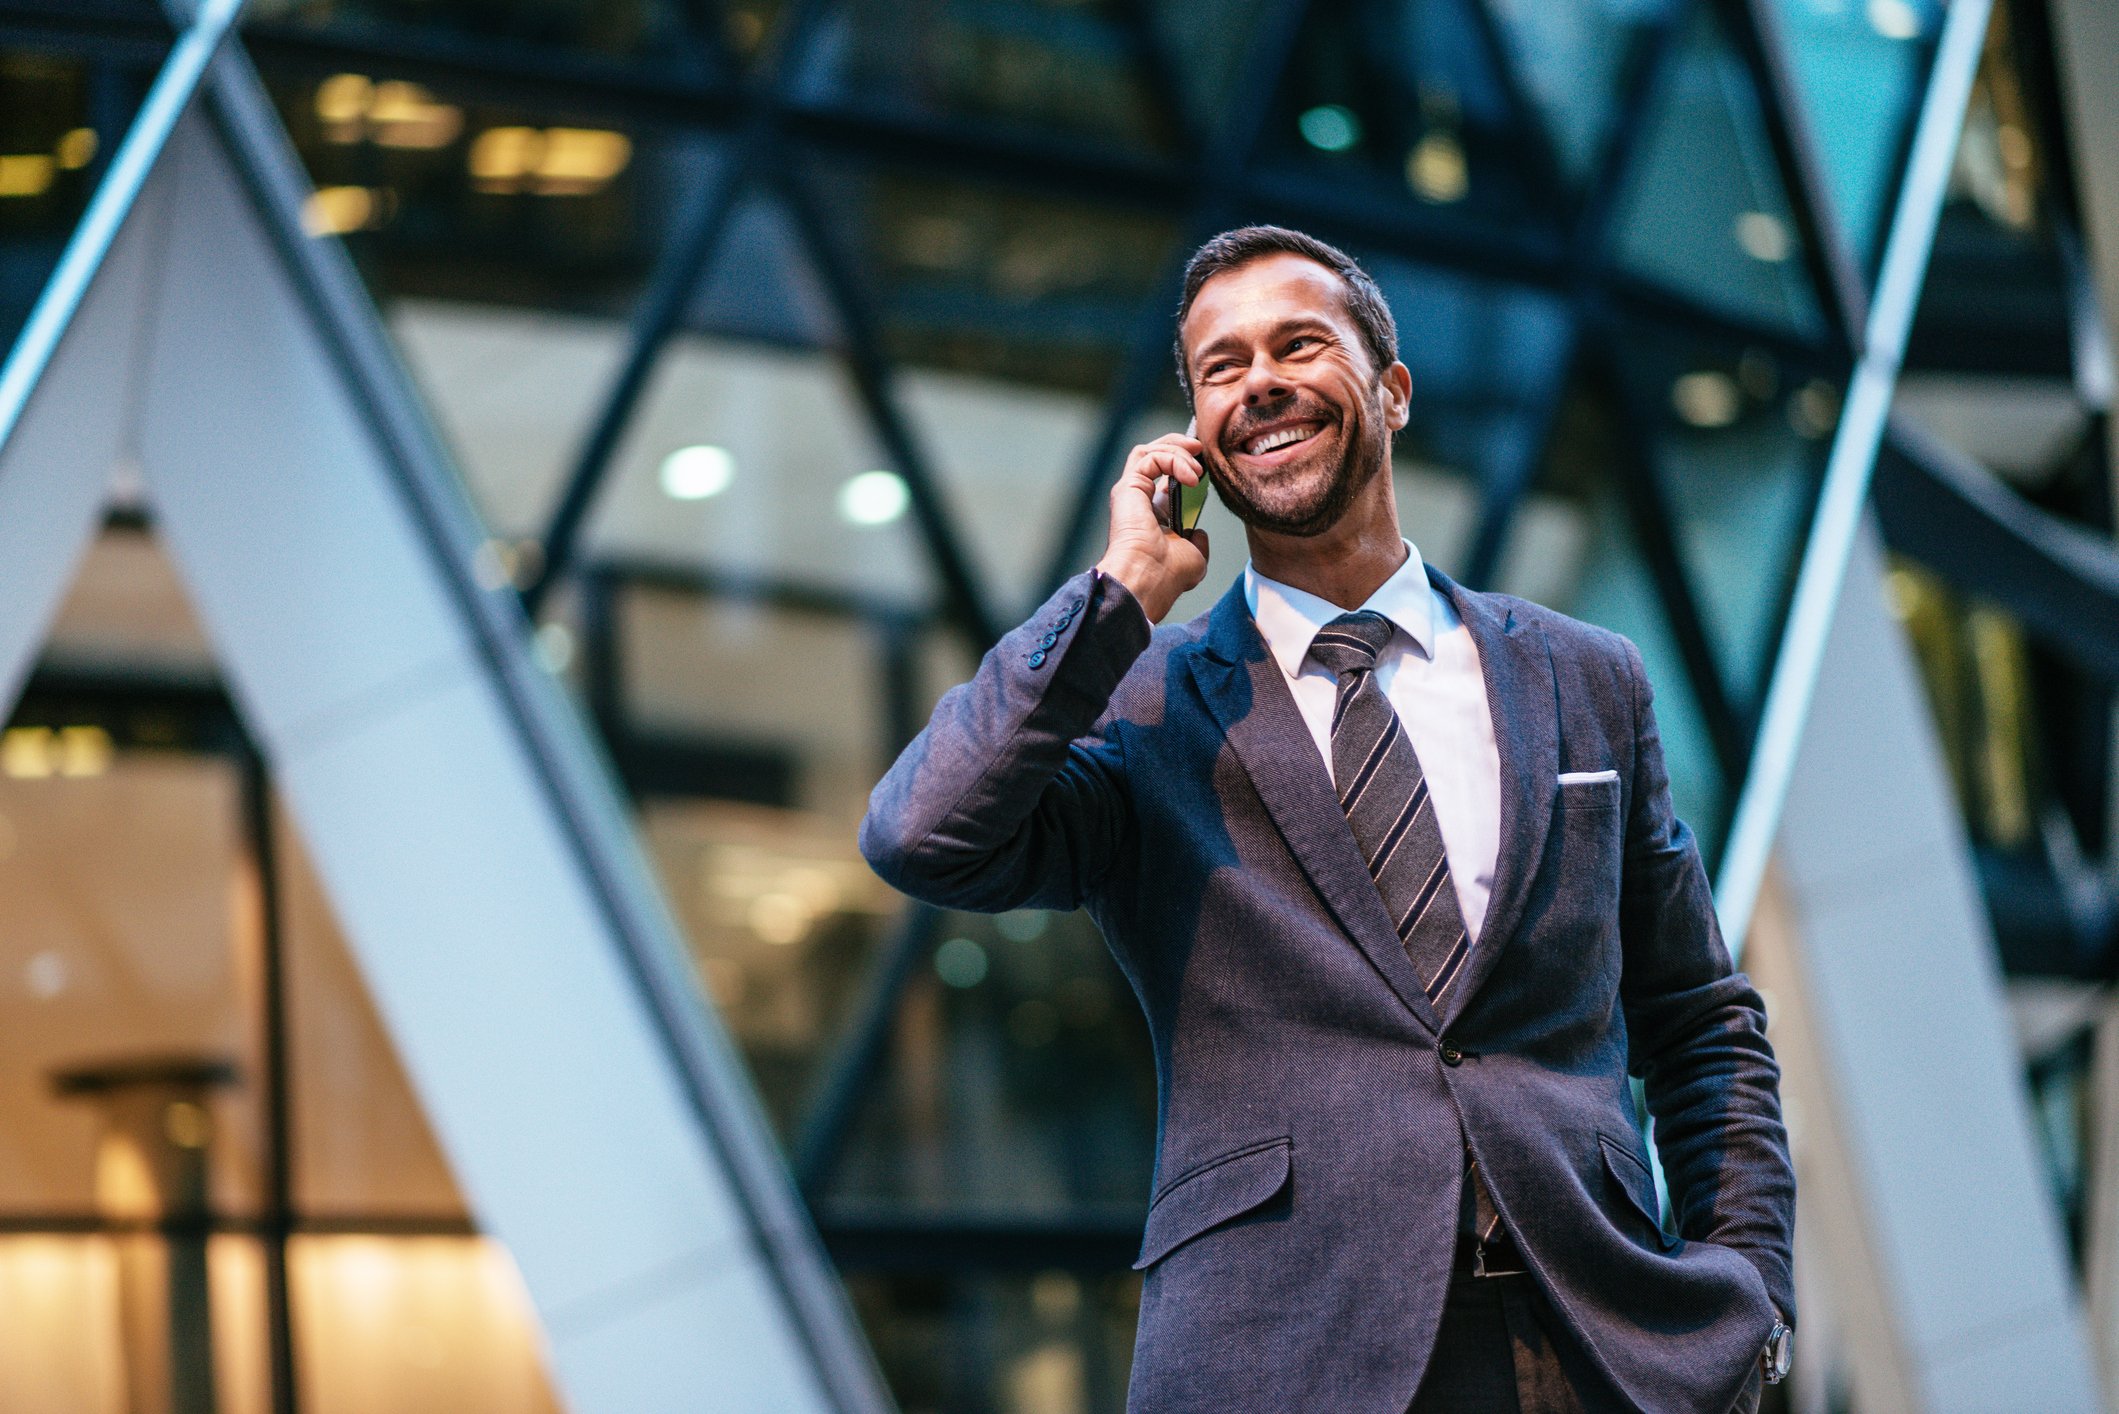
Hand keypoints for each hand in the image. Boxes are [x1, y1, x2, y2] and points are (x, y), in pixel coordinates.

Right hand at [1096, 431, 1209, 623]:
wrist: (1149, 581)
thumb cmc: (1166, 577)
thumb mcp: (1194, 557)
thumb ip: (1197, 542)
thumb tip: (1198, 532)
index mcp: (1150, 515)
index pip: (1163, 476)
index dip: (1184, 464)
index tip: (1206, 467)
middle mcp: (1137, 501)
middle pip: (1152, 455)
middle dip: (1178, 446)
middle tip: (1200, 449)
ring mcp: (1130, 492)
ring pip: (1148, 451)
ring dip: (1177, 450)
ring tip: (1197, 468)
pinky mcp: (1128, 487)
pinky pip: (1150, 457)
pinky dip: (1173, 460)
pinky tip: (1191, 477)